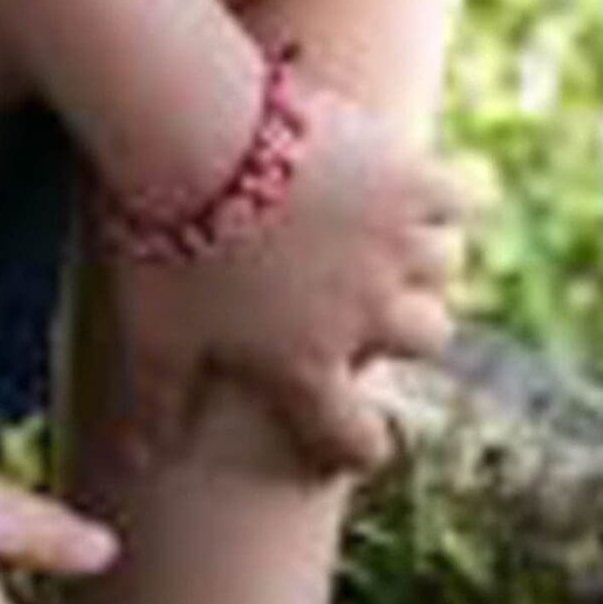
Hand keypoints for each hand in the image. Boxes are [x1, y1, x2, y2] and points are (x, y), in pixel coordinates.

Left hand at [98, 75, 468, 474]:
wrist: (193, 140)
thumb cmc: (166, 241)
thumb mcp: (151, 331)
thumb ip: (155, 401)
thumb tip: (142, 463)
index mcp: (305, 364)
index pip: (354, 435)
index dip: (358, 442)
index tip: (358, 432)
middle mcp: (367, 314)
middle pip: (427, 338)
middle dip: (409, 325)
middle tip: (378, 301)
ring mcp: (394, 246)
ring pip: (444, 266)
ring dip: (424, 254)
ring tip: (398, 236)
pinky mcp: (407, 178)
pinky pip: (460, 199)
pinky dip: (451, 194)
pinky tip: (432, 186)